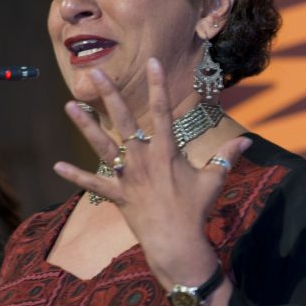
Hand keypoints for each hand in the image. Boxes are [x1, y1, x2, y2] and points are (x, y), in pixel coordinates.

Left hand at [53, 58, 251, 284]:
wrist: (176, 243)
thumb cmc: (196, 210)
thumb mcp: (214, 180)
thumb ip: (227, 157)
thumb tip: (248, 142)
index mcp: (166, 152)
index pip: (162, 111)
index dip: (158, 85)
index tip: (152, 62)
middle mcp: (143, 159)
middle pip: (124, 121)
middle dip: (110, 95)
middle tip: (96, 73)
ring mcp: (128, 177)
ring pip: (102, 146)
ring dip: (86, 125)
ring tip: (70, 105)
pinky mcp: (117, 195)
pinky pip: (93, 184)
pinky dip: (76, 176)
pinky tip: (57, 165)